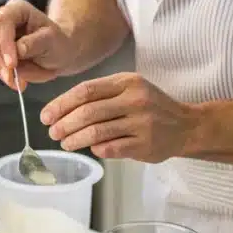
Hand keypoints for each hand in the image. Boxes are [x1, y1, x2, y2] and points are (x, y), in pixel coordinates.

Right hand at [0, 0, 74, 89]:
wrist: (56, 55)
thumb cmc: (56, 44)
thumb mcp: (52, 42)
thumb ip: (34, 44)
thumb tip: (18, 50)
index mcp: (18, 10)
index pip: (3, 22)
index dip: (4, 43)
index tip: (12, 64)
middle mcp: (2, 19)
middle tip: (10, 77)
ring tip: (15, 80)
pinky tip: (11, 78)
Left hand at [41, 73, 196, 162]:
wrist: (186, 126)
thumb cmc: (151, 107)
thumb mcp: (130, 89)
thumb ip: (102, 96)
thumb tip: (63, 112)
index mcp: (127, 82)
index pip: (86, 91)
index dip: (62, 104)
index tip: (47, 115)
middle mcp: (135, 100)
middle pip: (88, 112)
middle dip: (64, 124)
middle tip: (52, 132)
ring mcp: (141, 124)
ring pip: (97, 132)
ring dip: (75, 139)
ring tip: (65, 143)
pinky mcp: (144, 145)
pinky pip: (111, 148)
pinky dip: (96, 149)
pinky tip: (91, 149)